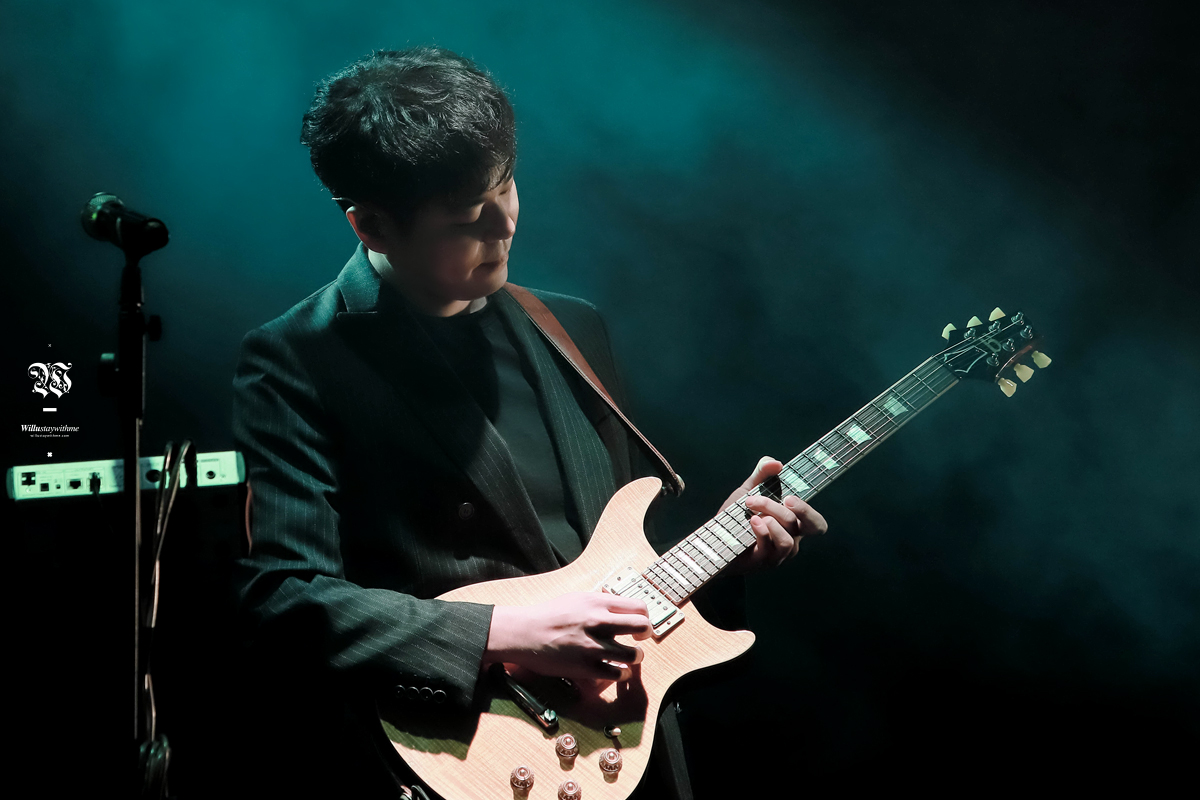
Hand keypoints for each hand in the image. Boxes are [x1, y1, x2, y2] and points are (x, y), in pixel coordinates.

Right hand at [485, 592, 651, 680]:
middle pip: (642, 626)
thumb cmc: (548, 615)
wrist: (525, 633)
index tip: (639, 623)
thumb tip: (621, 607)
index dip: (644, 616)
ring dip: (636, 656)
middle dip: (646, 634)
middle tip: (639, 639)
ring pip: (634, 654)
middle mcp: (599, 622)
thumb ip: (601, 603)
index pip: (638, 606)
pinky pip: (617, 673)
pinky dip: (621, 673)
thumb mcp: (577, 598)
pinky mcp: (586, 667)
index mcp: (598, 603)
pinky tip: (617, 670)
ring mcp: (594, 646)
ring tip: (629, 656)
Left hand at [723, 456, 827, 573]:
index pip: (817, 524)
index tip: (791, 496)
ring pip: (788, 538)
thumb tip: (776, 463)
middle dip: (800, 509)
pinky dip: (762, 531)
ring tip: (756, 512)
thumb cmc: (735, 518)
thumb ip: (762, 474)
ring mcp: (778, 554)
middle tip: (784, 498)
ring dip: (773, 518)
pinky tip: (752, 521)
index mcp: (792, 525)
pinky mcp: (762, 561)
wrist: (714, 540)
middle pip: (810, 527)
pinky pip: (770, 547)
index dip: (810, 511)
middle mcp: (790, 541)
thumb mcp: (748, 491)